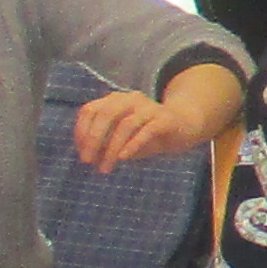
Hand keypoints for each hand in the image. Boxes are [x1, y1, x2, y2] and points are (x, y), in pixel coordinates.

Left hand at [71, 70, 240, 169]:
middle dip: (93, 139)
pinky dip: (132, 144)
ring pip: (125, 125)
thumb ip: (105, 143)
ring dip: (111, 148)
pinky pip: (146, 130)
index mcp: (116, 100)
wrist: (184, 127)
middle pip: (106, 114)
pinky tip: (123, 158)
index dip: (82, 132)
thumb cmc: (147, 134)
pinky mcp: (165, 119)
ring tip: (106, 168)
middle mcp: (130, 99)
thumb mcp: (122, 139)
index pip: (90, 110)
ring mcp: (149, 107)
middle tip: (87, 161)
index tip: (81, 153)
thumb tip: (89, 156)